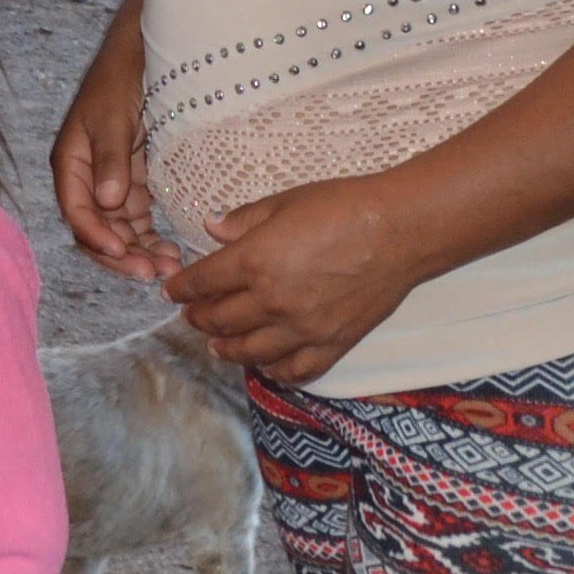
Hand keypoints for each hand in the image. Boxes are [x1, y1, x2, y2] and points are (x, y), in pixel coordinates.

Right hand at [50, 6, 174, 282]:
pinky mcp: (133, 182)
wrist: (145, 54)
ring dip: (138, 252)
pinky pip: (138, 220)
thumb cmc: (121, 78)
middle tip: (150, 273)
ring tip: (167, 269)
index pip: (77, 211)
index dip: (96, 236)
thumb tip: (108, 202)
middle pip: (96, 229)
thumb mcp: (113, 116)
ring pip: (119, 230)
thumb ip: (110, 159)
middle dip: (120, 254)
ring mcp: (110, 182)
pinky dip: (150, 237)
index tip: (121, 250)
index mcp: (71, 163)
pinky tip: (170, 252)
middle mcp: (87, 179)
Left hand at [168, 170, 424, 384]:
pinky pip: (295, 370)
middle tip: (192, 315)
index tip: (173, 290)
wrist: (400, 230)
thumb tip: (210, 227)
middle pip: (221, 321)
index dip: (182, 289)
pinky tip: (265, 365)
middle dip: (199, 318)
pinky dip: (274, 371)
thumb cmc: (343, 206)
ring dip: (227, 349)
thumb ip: (244, 220)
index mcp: (256, 260)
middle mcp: (273, 301)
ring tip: (217, 345)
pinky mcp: (332, 344)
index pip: (203, 283)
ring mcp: (303, 329)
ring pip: (250, 352)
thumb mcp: (285, 202)